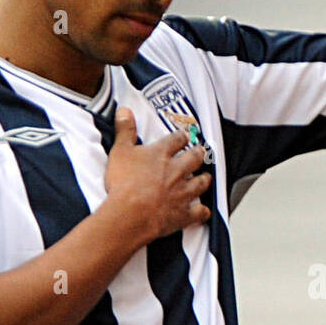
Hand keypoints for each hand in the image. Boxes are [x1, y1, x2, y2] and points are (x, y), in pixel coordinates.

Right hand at [105, 106, 211, 243]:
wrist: (131, 213)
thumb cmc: (124, 184)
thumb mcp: (120, 151)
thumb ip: (124, 130)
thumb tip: (124, 111)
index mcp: (161, 155)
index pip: (176, 139)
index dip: (182, 136)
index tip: (184, 135)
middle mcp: (176, 171)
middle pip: (194, 158)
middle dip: (199, 154)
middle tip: (201, 152)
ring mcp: (182, 192)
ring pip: (201, 183)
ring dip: (204, 180)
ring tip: (205, 177)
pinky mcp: (183, 213)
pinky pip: (199, 212)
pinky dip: (202, 212)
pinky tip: (203, 212)